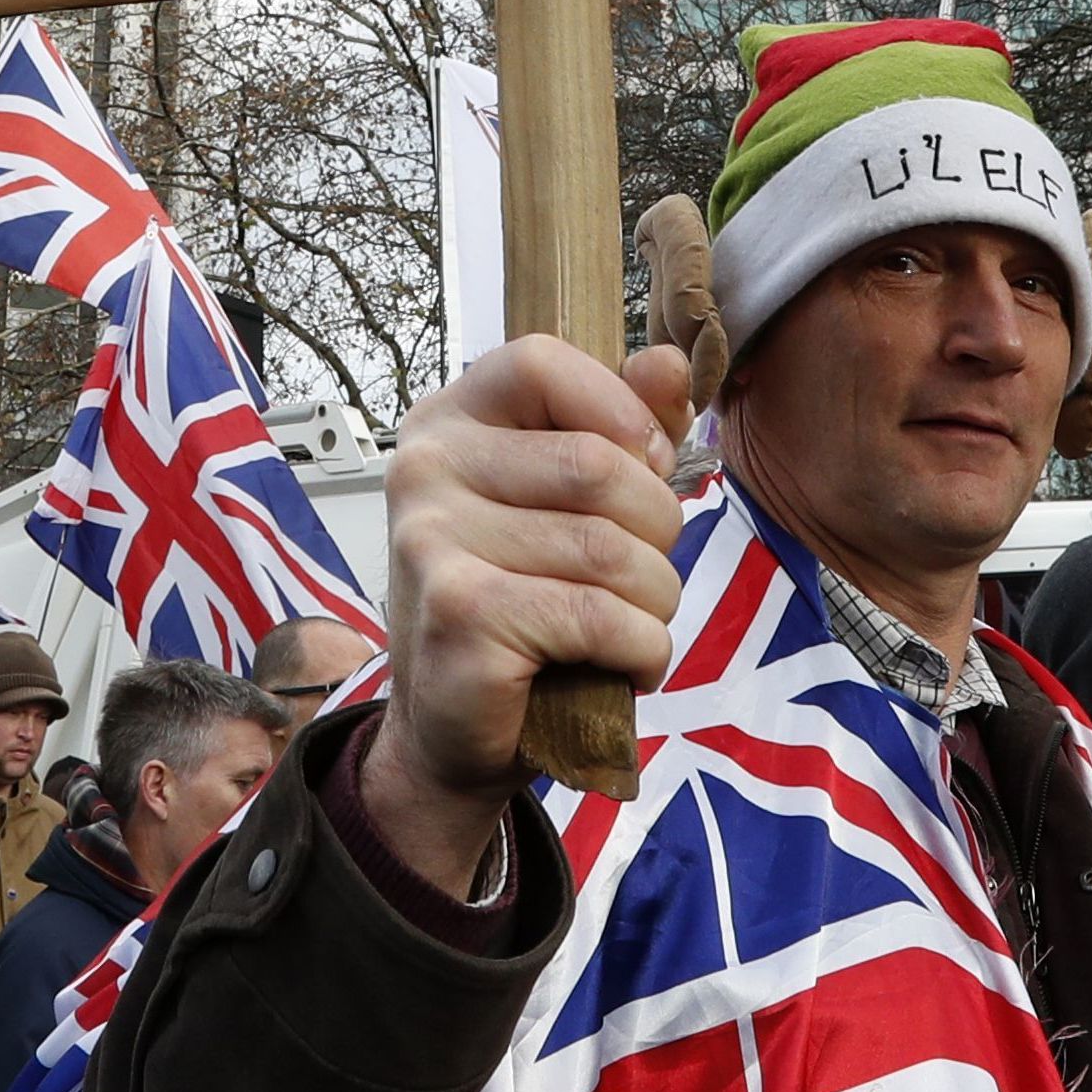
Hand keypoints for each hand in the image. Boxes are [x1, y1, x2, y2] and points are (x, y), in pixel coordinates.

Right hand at [360, 335, 690, 888]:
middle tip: (640, 577)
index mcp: (447, 421)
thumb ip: (621, 428)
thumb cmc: (520, 606)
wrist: (452, 730)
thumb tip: (668, 362)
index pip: (540, 360)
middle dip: (656, 532)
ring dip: (653, 602)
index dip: (618, 413)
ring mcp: (432, 542)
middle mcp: (423, 469)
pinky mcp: (459, 615)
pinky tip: (625, 667)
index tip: (644, 468)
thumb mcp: (570, 504)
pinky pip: (600, 616)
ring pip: (610, 549)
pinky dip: (642, 650)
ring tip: (631, 627)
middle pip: (597, 465)